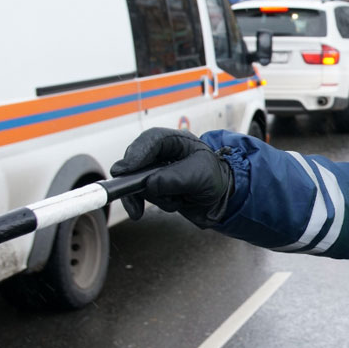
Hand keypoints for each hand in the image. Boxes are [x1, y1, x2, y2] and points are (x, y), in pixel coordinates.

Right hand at [110, 128, 233, 227]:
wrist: (223, 199)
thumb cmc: (216, 178)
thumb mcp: (200, 176)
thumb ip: (175, 179)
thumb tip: (150, 185)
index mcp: (176, 141)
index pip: (151, 140)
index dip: (136, 153)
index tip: (125, 169)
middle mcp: (162, 154)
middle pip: (136, 161)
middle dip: (134, 179)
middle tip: (127, 191)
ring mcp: (156, 171)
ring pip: (137, 182)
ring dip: (153, 195)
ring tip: (177, 200)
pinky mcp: (154, 187)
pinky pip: (142, 196)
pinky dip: (150, 204)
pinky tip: (164, 207)